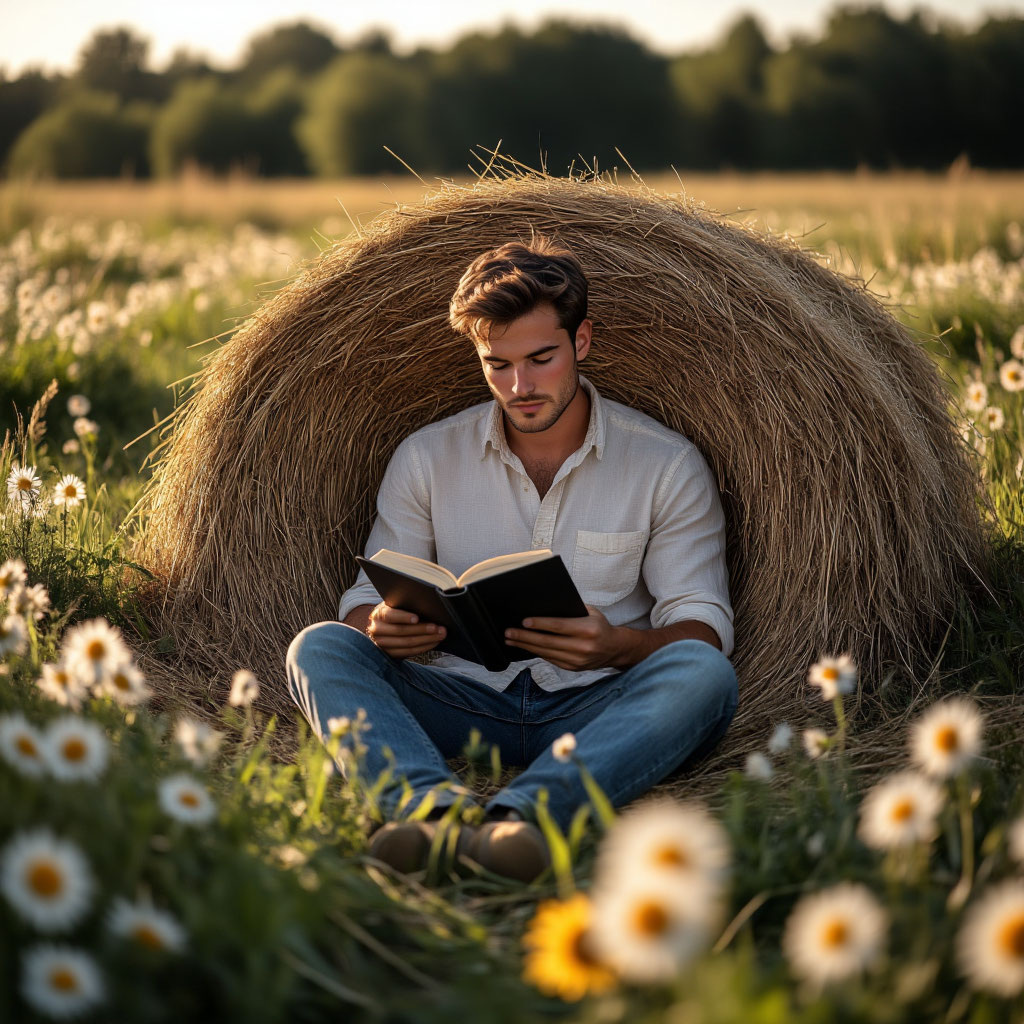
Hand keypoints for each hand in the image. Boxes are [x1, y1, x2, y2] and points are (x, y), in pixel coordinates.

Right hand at [366, 602, 445, 658]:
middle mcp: (377, 630)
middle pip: (401, 631)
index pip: (390, 615)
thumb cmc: (395, 612)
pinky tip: (433, 642)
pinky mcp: (390, 654)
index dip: (404, 617)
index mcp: (378, 614)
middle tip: (438, 627)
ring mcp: (382, 644)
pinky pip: (409, 652)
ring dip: (426, 640)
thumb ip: (405, 605)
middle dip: (422, 630)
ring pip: (407, 644)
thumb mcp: (396, 605)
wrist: (384, 626)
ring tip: (440, 635)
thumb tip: (426, 605)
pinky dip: (423, 647)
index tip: (417, 618)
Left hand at [504, 605, 627, 670]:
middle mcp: (583, 647)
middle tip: (508, 632)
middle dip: (525, 637)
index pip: (559, 626)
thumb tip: (543, 607)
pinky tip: (525, 647)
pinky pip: (550, 659)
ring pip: (546, 653)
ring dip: (525, 646)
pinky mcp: (572, 668)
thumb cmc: (599, 626)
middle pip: (547, 642)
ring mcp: (577, 660)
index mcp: (588, 630)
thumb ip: (570, 610)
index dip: (540, 624)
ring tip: (510, 640)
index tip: (523, 621)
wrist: (615, 649)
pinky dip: (536, 653)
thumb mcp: (590, 612)